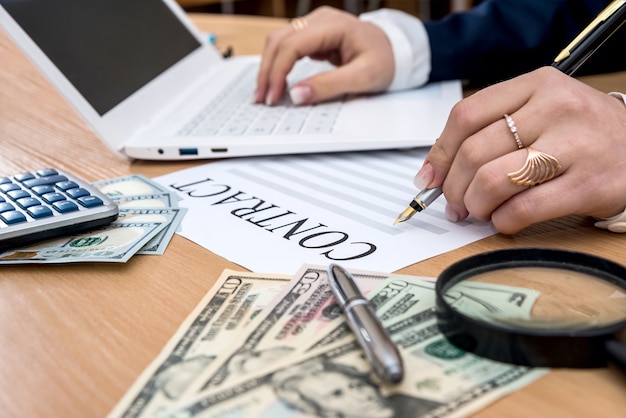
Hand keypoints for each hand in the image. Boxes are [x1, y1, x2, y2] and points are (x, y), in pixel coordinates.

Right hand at [255, 6, 394, 105]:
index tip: (274, 97)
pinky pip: (287, 47)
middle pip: (279, 41)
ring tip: (265, 94)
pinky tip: (276, 83)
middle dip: (267, 72)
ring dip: (269, 68)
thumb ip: (329, 86)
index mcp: (333, 25)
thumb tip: (296, 95)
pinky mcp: (313, 36)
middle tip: (262, 99)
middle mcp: (319, 20)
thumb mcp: (362, 78)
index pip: (292, 45)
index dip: (278, 72)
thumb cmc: (386, 60)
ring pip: (278, 43)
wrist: (398, 50)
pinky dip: (278, 65)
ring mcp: (314, 26)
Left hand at [414, 66, 625, 233]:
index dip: (439, 153)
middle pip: (474, 152)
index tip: (429, 178)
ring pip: (492, 180)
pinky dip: (502, 222)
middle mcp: (556, 108)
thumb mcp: (538, 112)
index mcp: (537, 84)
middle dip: (453, 188)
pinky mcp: (589, 184)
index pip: (466, 115)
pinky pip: (522, 209)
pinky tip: (504, 220)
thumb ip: (490, 131)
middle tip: (455, 205)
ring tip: (479, 212)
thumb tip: (434, 172)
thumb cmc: (579, 133)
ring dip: (474, 206)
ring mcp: (576, 145)